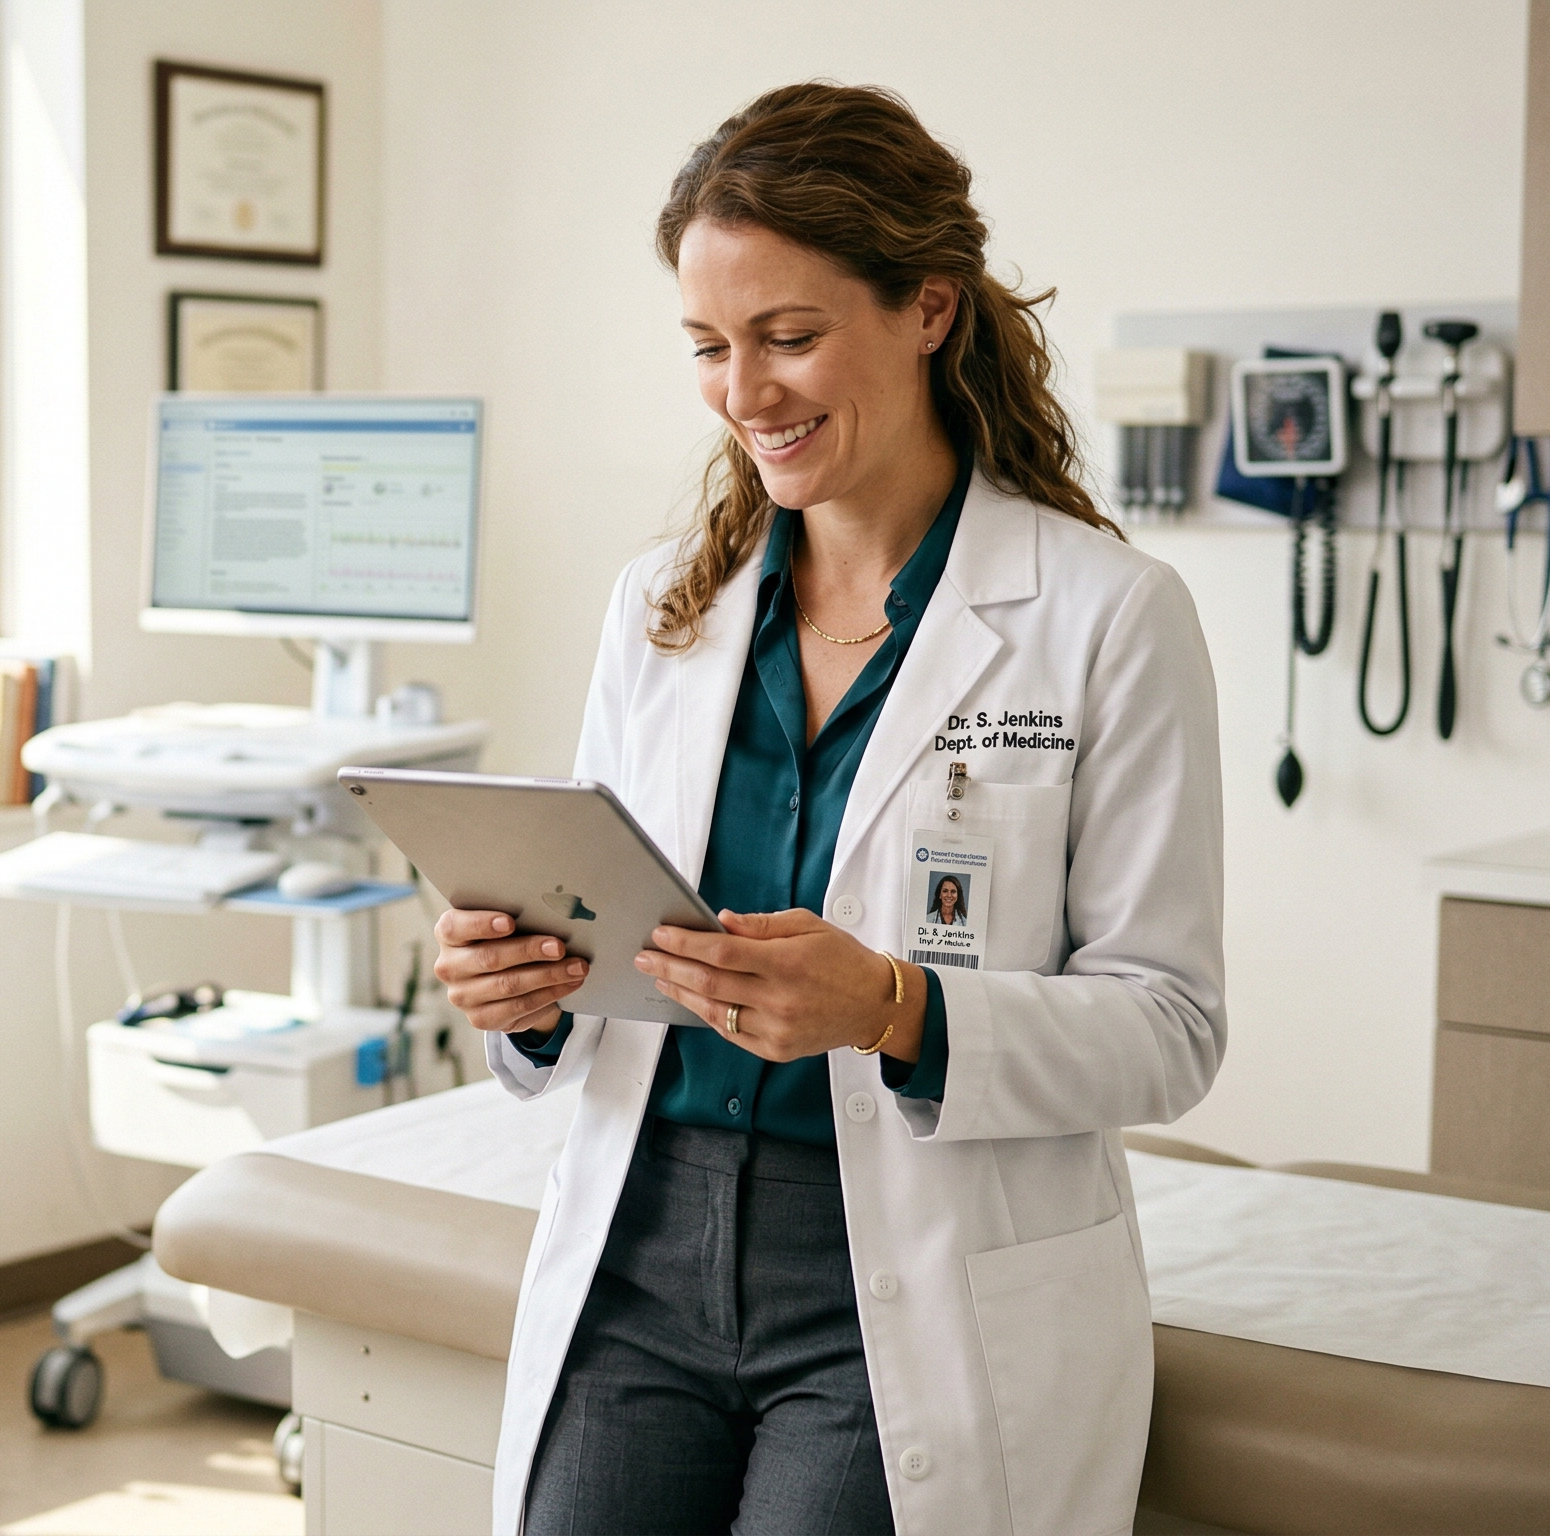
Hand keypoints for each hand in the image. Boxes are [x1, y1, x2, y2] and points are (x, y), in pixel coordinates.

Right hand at [432, 909, 588, 1034]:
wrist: (503, 976)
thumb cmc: (508, 937)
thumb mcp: (505, 923)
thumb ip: (518, 916)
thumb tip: (557, 913)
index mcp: (449, 934)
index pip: (455, 927)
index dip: (481, 924)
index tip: (510, 922)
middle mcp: (449, 966)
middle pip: (490, 958)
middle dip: (529, 951)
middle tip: (560, 947)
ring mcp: (462, 996)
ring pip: (508, 985)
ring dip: (548, 976)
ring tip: (577, 967)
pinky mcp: (480, 1019)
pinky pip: (519, 1007)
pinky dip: (549, 995)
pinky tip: (569, 984)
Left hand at [635, 909, 925, 1063]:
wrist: (874, 1005)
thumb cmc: (843, 960)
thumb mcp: (808, 925)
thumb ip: (761, 925)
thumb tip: (720, 921)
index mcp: (787, 963)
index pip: (721, 951)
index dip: (685, 943)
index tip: (661, 934)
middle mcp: (779, 999)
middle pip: (708, 982)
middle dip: (670, 967)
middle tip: (646, 956)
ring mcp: (776, 1029)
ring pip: (713, 1011)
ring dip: (681, 992)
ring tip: (661, 977)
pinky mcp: (775, 1049)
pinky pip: (729, 1032)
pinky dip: (706, 1014)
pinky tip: (691, 999)